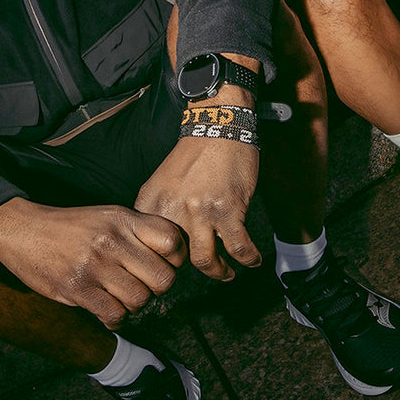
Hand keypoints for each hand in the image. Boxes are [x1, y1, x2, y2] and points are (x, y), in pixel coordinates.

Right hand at [0, 198, 186, 327]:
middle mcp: (113, 240)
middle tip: (142, 285)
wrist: (23, 229)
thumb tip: (173, 256)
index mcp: (123, 219)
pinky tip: (107, 309)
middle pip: (163, 278)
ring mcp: (95, 265)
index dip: (176, 259)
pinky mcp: (77, 288)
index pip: (172, 241)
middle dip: (156, 288)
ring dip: (134, 305)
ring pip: (140, 300)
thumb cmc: (71, 226)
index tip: (163, 264)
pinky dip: (116, 319)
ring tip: (121, 296)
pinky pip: (115, 315)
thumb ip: (138, 231)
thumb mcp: (107, 216)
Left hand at [135, 131, 260, 281]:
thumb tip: (166, 241)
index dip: (160, 260)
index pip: (147, 245)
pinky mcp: (229, 210)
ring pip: (205, 261)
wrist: (219, 125)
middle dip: (188, 270)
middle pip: (175, 259)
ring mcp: (201, 211)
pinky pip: (238, 247)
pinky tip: (252, 260)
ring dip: (219, 273)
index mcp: (153, 201)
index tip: (173, 264)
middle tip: (200, 268)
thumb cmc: (195, 152)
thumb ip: (161, 208)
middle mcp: (173, 209)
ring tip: (226, 274)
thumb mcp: (163, 179)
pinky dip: (248, 259)